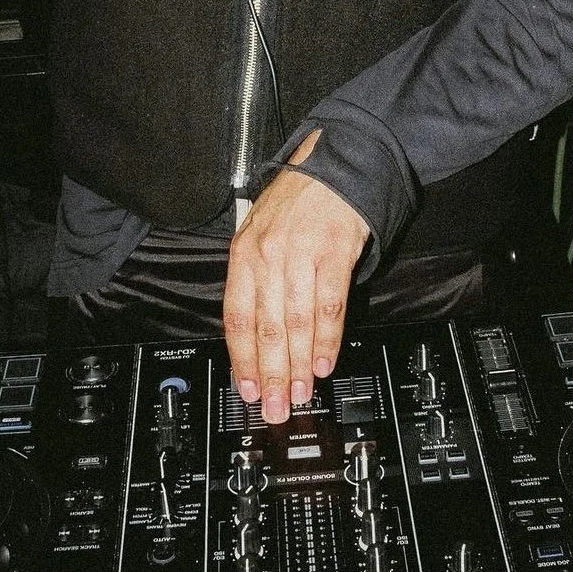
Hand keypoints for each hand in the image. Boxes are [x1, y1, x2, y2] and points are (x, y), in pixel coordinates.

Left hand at [224, 130, 369, 423]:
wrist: (335, 164)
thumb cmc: (296, 200)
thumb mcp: (258, 230)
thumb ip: (253, 277)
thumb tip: (252, 333)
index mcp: (244, 252)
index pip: (237, 316)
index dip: (242, 358)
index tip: (246, 389)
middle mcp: (269, 256)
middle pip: (267, 328)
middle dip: (270, 375)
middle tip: (274, 407)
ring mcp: (302, 255)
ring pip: (297, 323)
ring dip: (299, 366)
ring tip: (300, 393)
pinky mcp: (334, 254)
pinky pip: (329, 306)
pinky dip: (328, 339)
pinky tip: (325, 361)